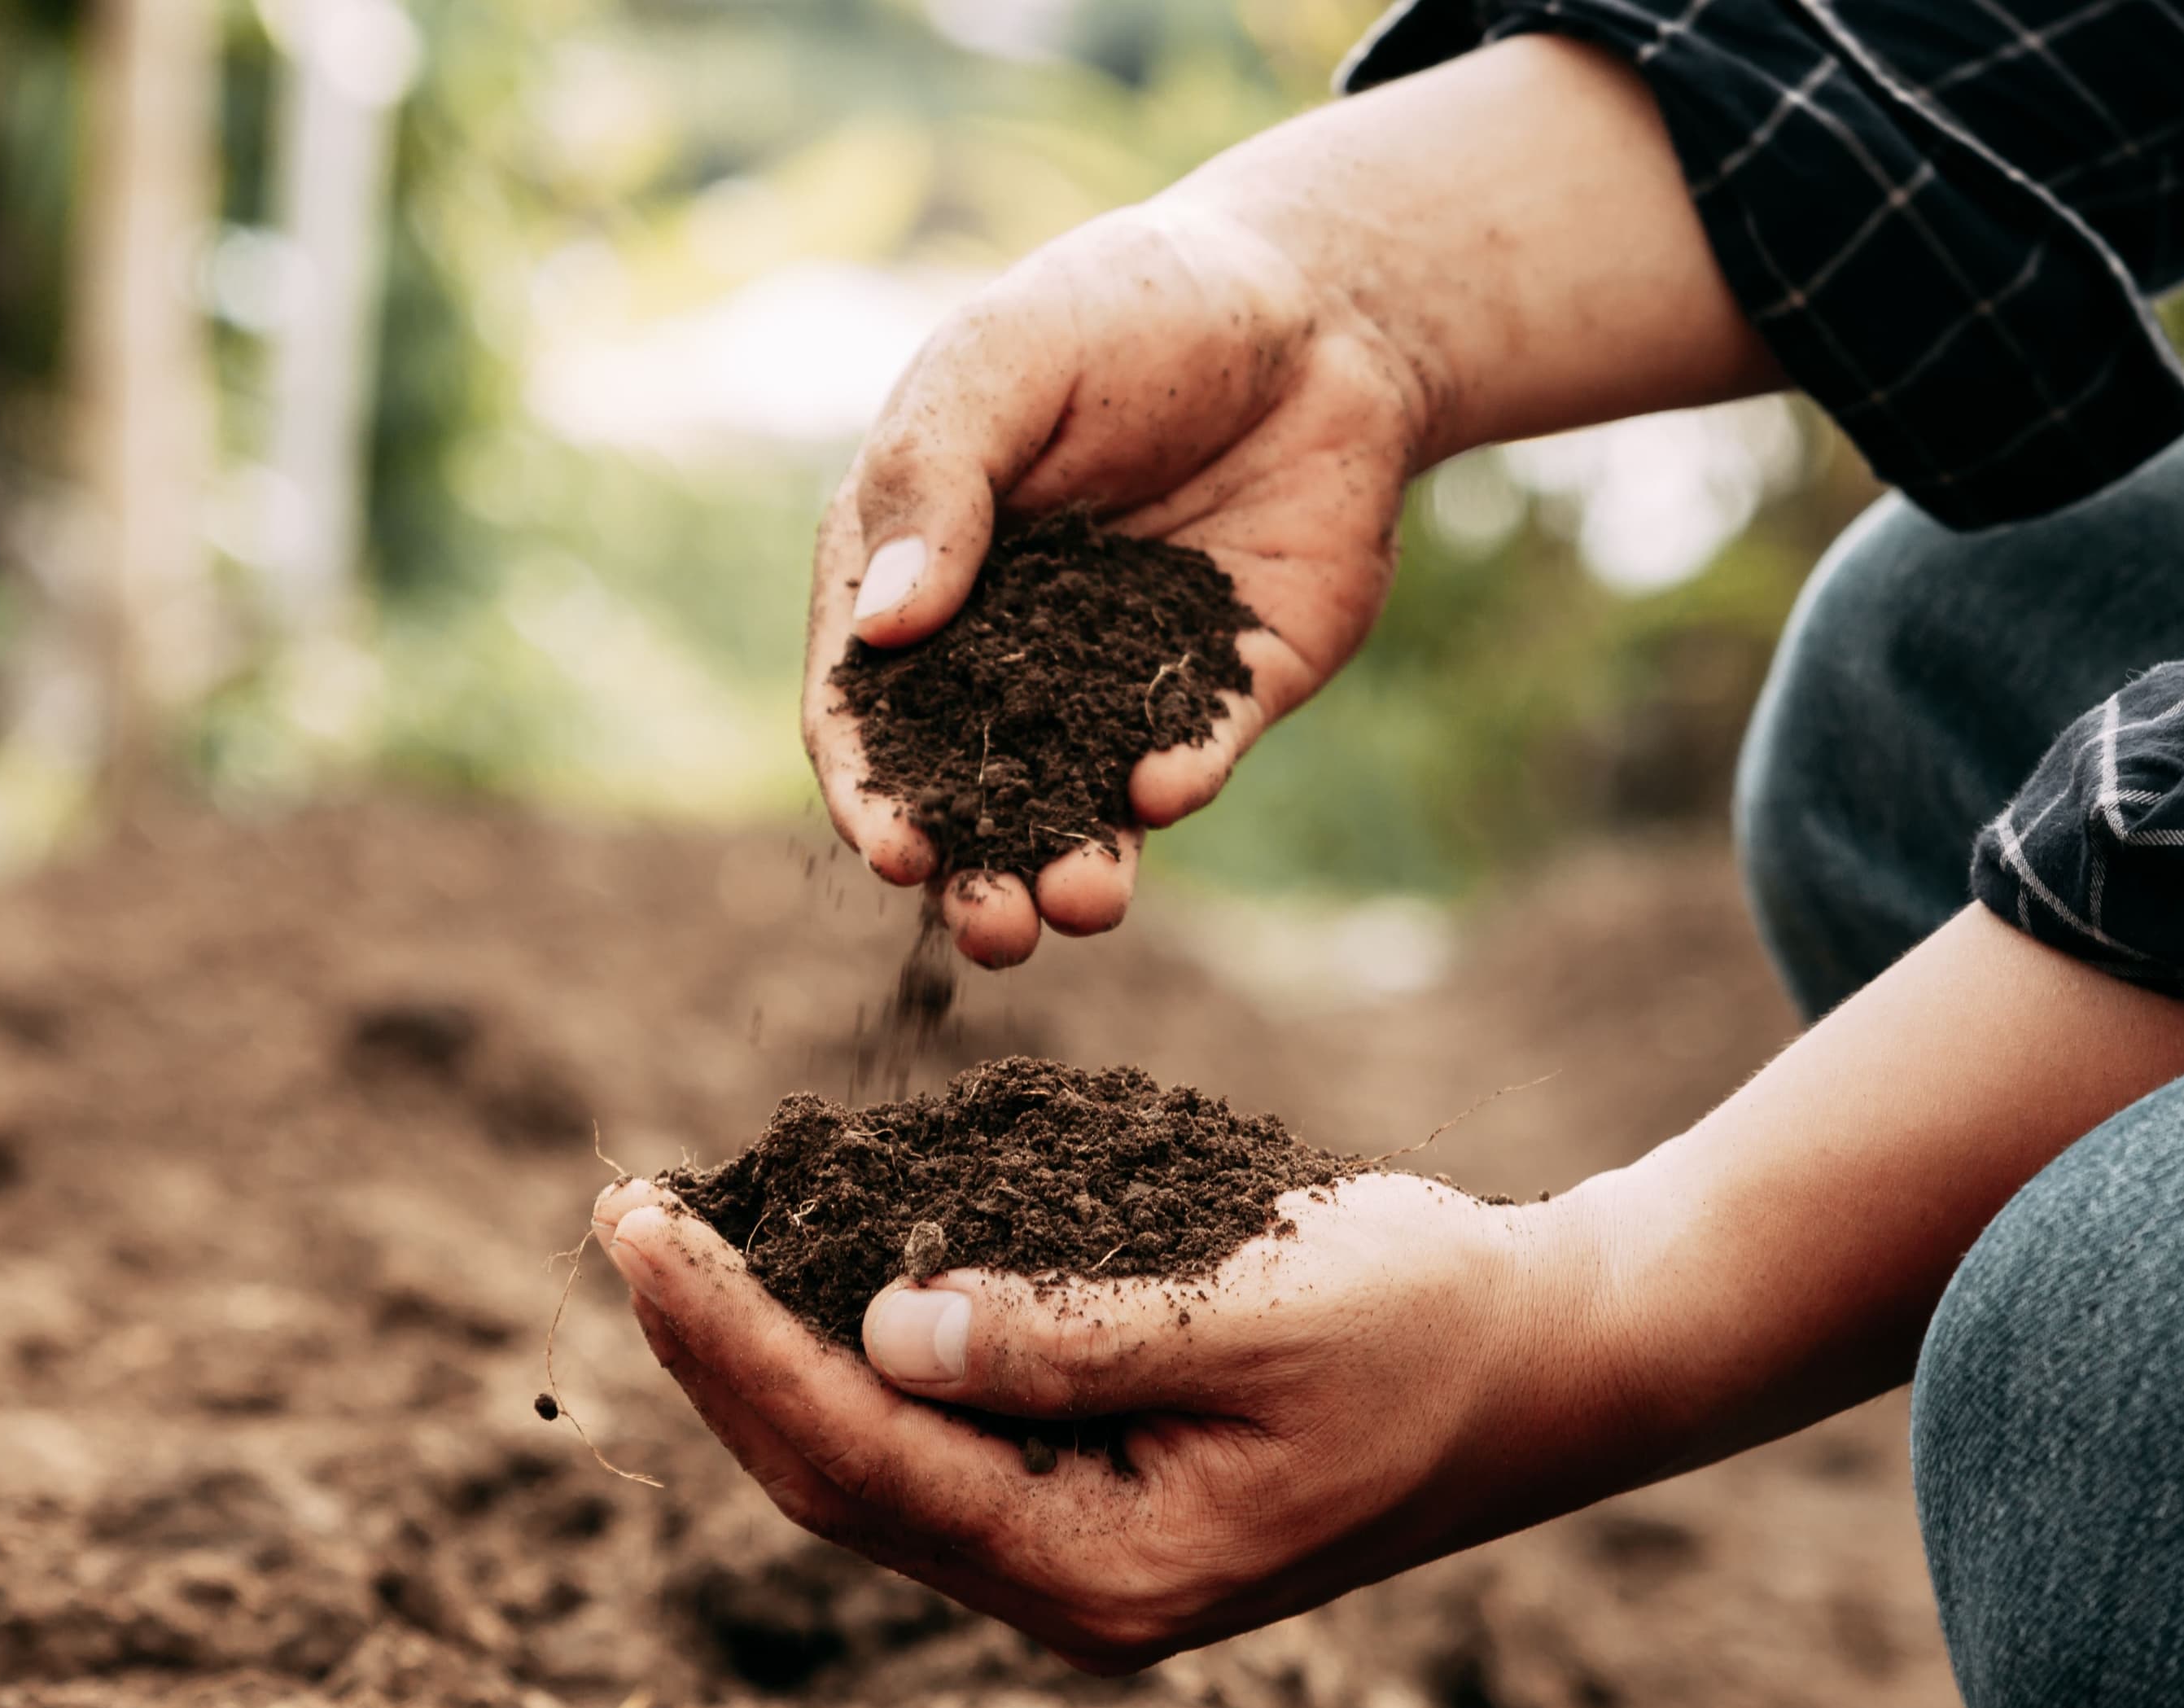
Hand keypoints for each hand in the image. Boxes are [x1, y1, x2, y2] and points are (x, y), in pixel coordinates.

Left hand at [592, 1170, 1632, 1670]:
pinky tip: (810, 1271)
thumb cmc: (1429, 1320)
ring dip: (770, 1353)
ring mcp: (1084, 1553)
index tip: (647, 1224)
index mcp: (1108, 1570)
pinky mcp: (1099, 1496)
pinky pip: (938, 1437)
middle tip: (628, 1211)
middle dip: (720, 1348)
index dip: (736, 1340)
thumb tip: (880, 1331)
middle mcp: (1074, 1589)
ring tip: (680, 1238)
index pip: (864, 1456)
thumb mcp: (1257, 1310)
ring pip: (872, 1463)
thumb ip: (1068, 1333)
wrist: (1551, 1362)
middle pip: (837, 1480)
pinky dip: (858, 1352)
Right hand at [804, 202, 1421, 967]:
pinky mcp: (1224, 688)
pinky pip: (1190, 755)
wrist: (1317, 304)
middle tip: (995, 927)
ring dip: (1074, 866)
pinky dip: (1175, 780)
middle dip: (976, 872)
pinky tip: (1168, 785)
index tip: (894, 851)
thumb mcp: (1004, 361)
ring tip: (1084, 902)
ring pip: (1079, 805)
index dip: (870, 788)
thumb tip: (882, 628)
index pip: (866, 706)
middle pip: (969, 790)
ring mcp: (1114, 679)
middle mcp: (1006, 646)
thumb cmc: (1128, 307)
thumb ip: (935, 483)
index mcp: (918, 571)